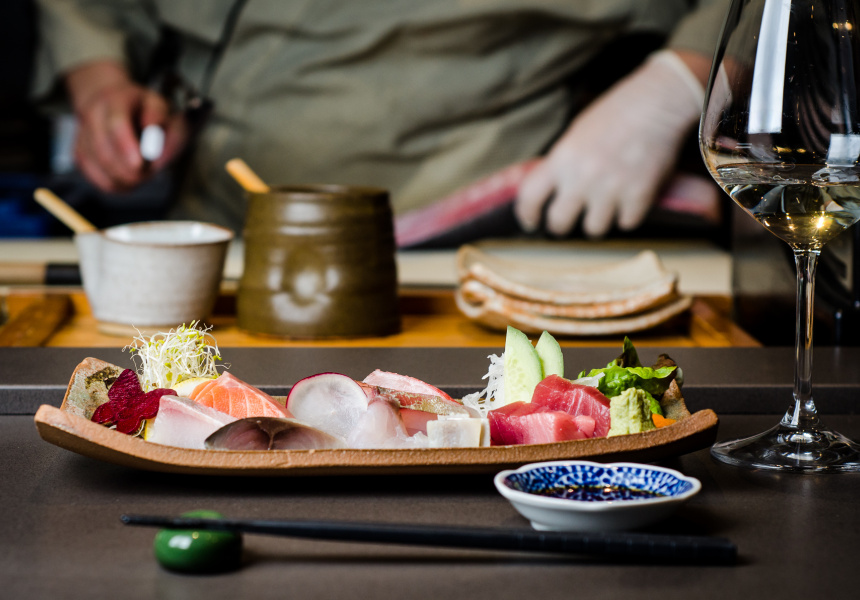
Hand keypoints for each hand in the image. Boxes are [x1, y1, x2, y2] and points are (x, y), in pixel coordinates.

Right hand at [66, 61, 188, 191]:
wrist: (116, 102)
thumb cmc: (147, 110)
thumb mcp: (169, 113)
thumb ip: (167, 132)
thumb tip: (156, 156)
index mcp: (117, 99)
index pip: (116, 123)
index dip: (126, 146)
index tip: (139, 164)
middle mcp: (94, 114)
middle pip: (103, 149)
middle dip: (129, 170)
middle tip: (150, 173)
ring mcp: (83, 134)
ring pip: (99, 167)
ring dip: (124, 179)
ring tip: (142, 173)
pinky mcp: (80, 153)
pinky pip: (96, 177)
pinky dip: (116, 185)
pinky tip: (129, 180)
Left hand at [515, 50, 708, 236]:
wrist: (657, 102)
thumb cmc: (617, 113)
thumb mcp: (577, 134)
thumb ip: (562, 163)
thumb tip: (551, 190)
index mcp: (562, 158)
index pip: (529, 197)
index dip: (526, 214)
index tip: (531, 221)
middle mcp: (582, 177)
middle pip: (559, 223)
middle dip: (561, 226)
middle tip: (569, 221)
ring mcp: (611, 188)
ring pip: (594, 229)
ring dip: (598, 220)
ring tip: (606, 205)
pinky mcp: (639, 196)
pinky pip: (626, 223)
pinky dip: (628, 215)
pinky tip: (631, 199)